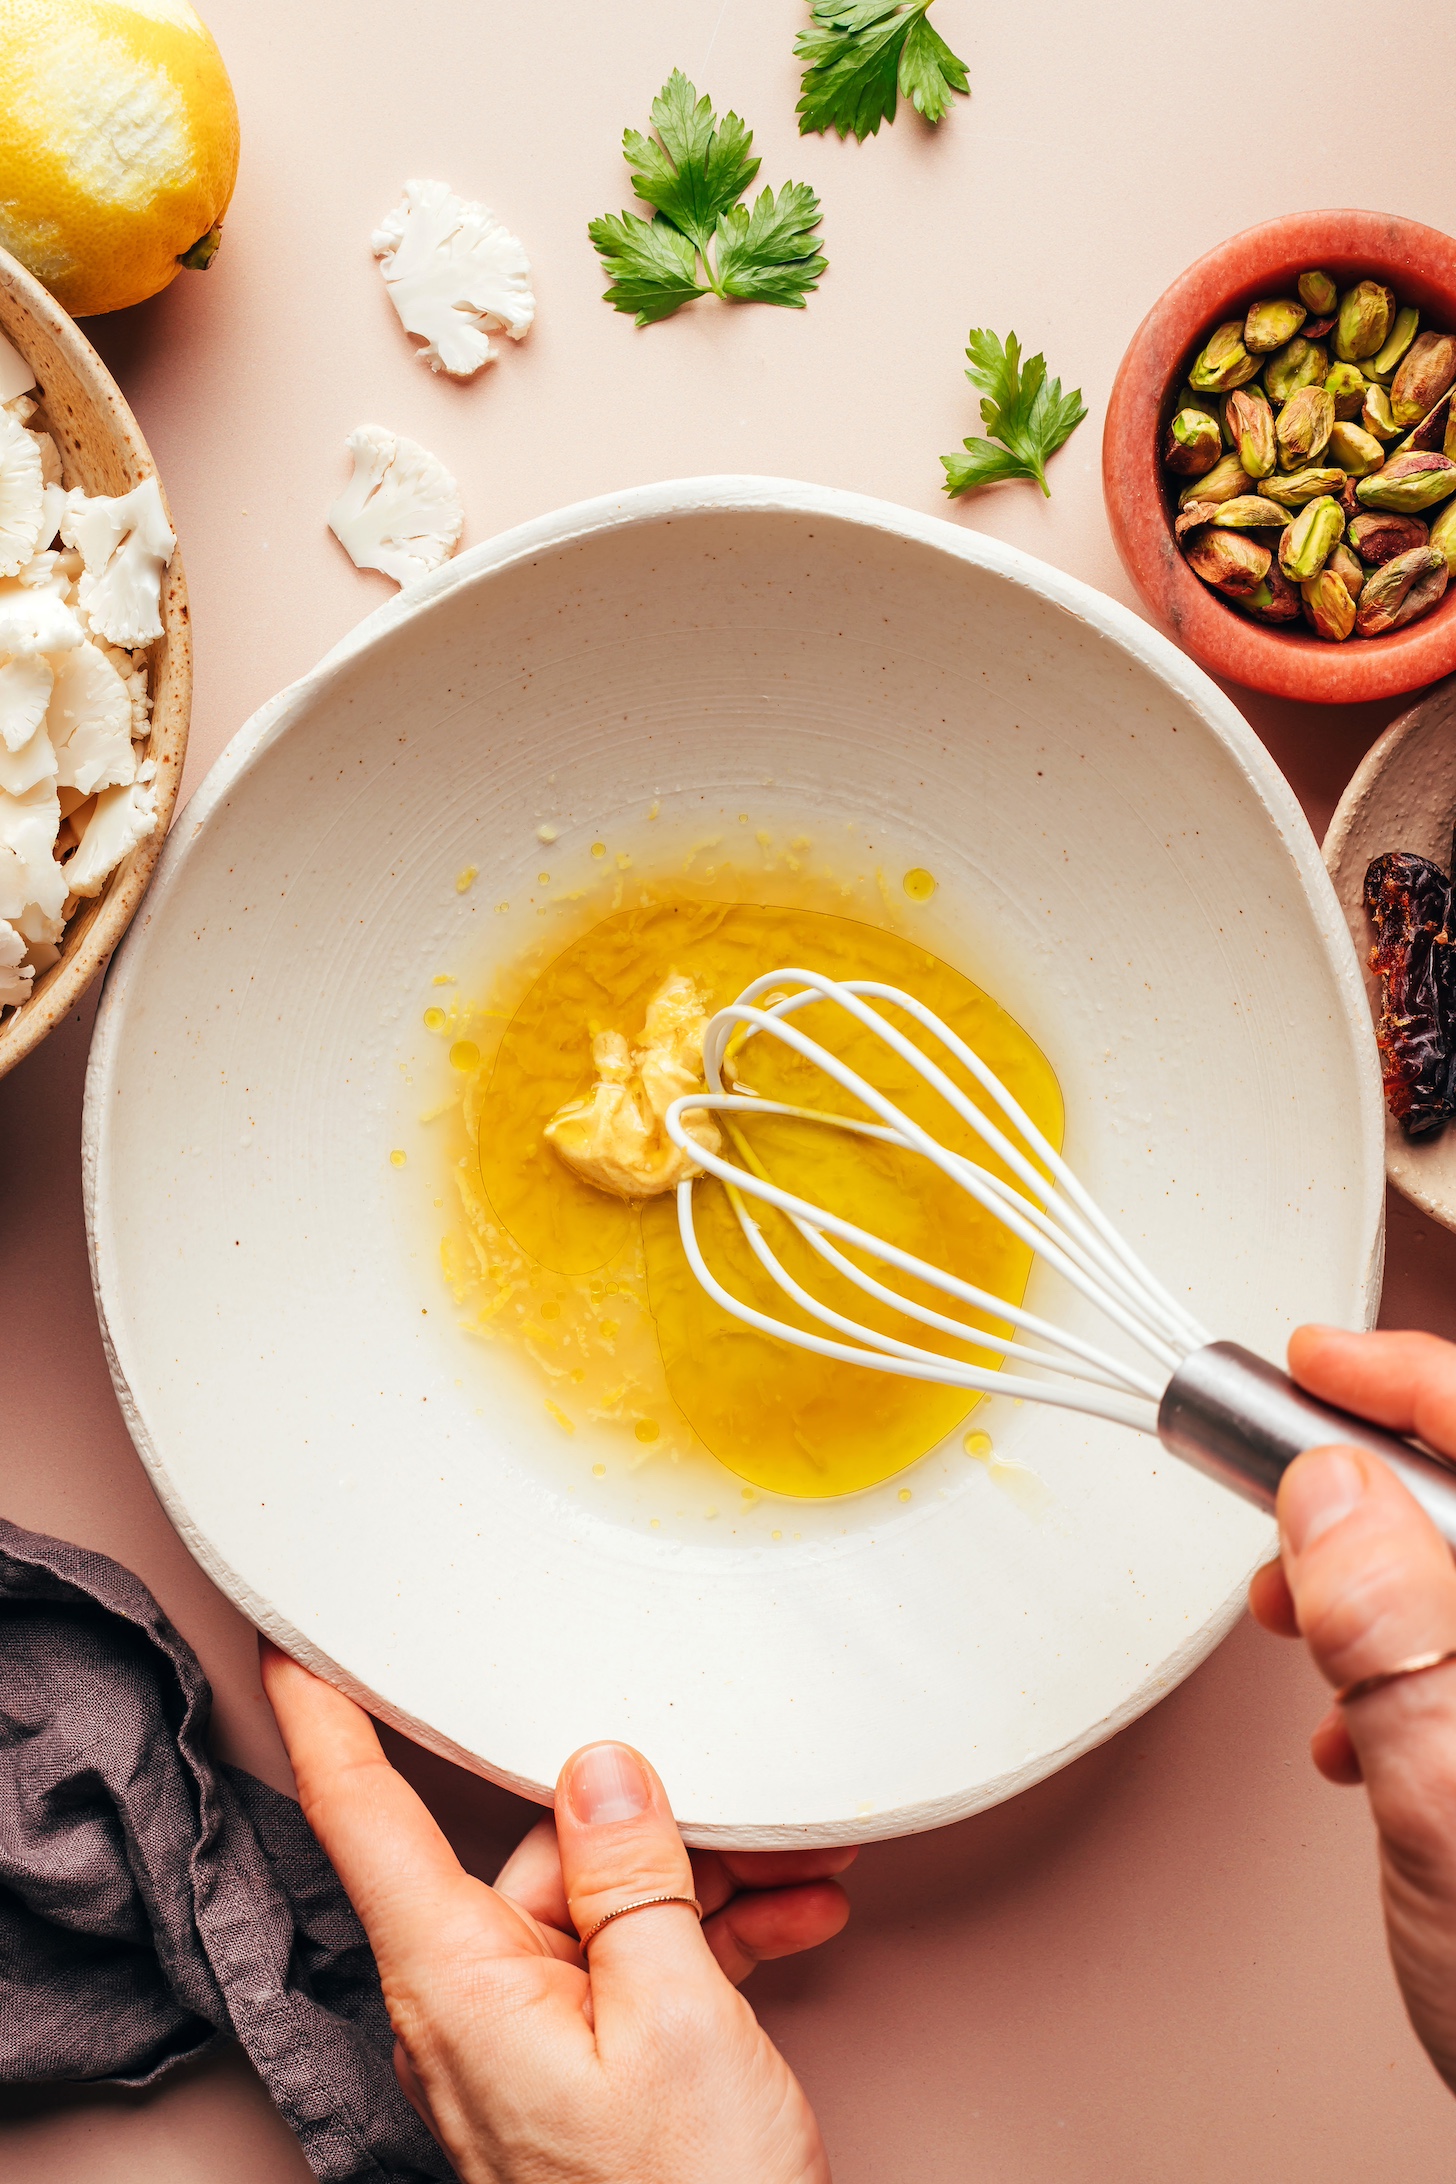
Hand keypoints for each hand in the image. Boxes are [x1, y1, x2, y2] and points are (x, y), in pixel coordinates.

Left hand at [261, 1643, 853, 2182]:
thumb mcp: (678, 2021)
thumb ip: (632, 1881)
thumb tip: (601, 1770)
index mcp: (458, 1983)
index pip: (364, 1819)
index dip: (323, 1720)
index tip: (294, 1644)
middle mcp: (471, 2007)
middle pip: (531, 1852)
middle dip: (644, 1814)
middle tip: (742, 1797)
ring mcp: (523, 2042)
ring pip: (595, 1907)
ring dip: (704, 1880)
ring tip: (799, 1871)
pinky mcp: (575, 2071)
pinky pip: (628, 1969)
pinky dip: (710, 1939)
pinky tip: (789, 1922)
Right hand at [1250, 1325, 1455, 2090]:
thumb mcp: (1453, 1790)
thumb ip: (1392, 1623)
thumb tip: (1329, 1488)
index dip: (1399, 1372)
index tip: (1310, 1359)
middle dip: (1361, 1490)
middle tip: (1276, 1512)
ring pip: (1454, 1572)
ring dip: (1365, 1584)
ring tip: (1303, 1636)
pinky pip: (1455, 1650)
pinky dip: (1394, 1662)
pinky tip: (1353, 1725)